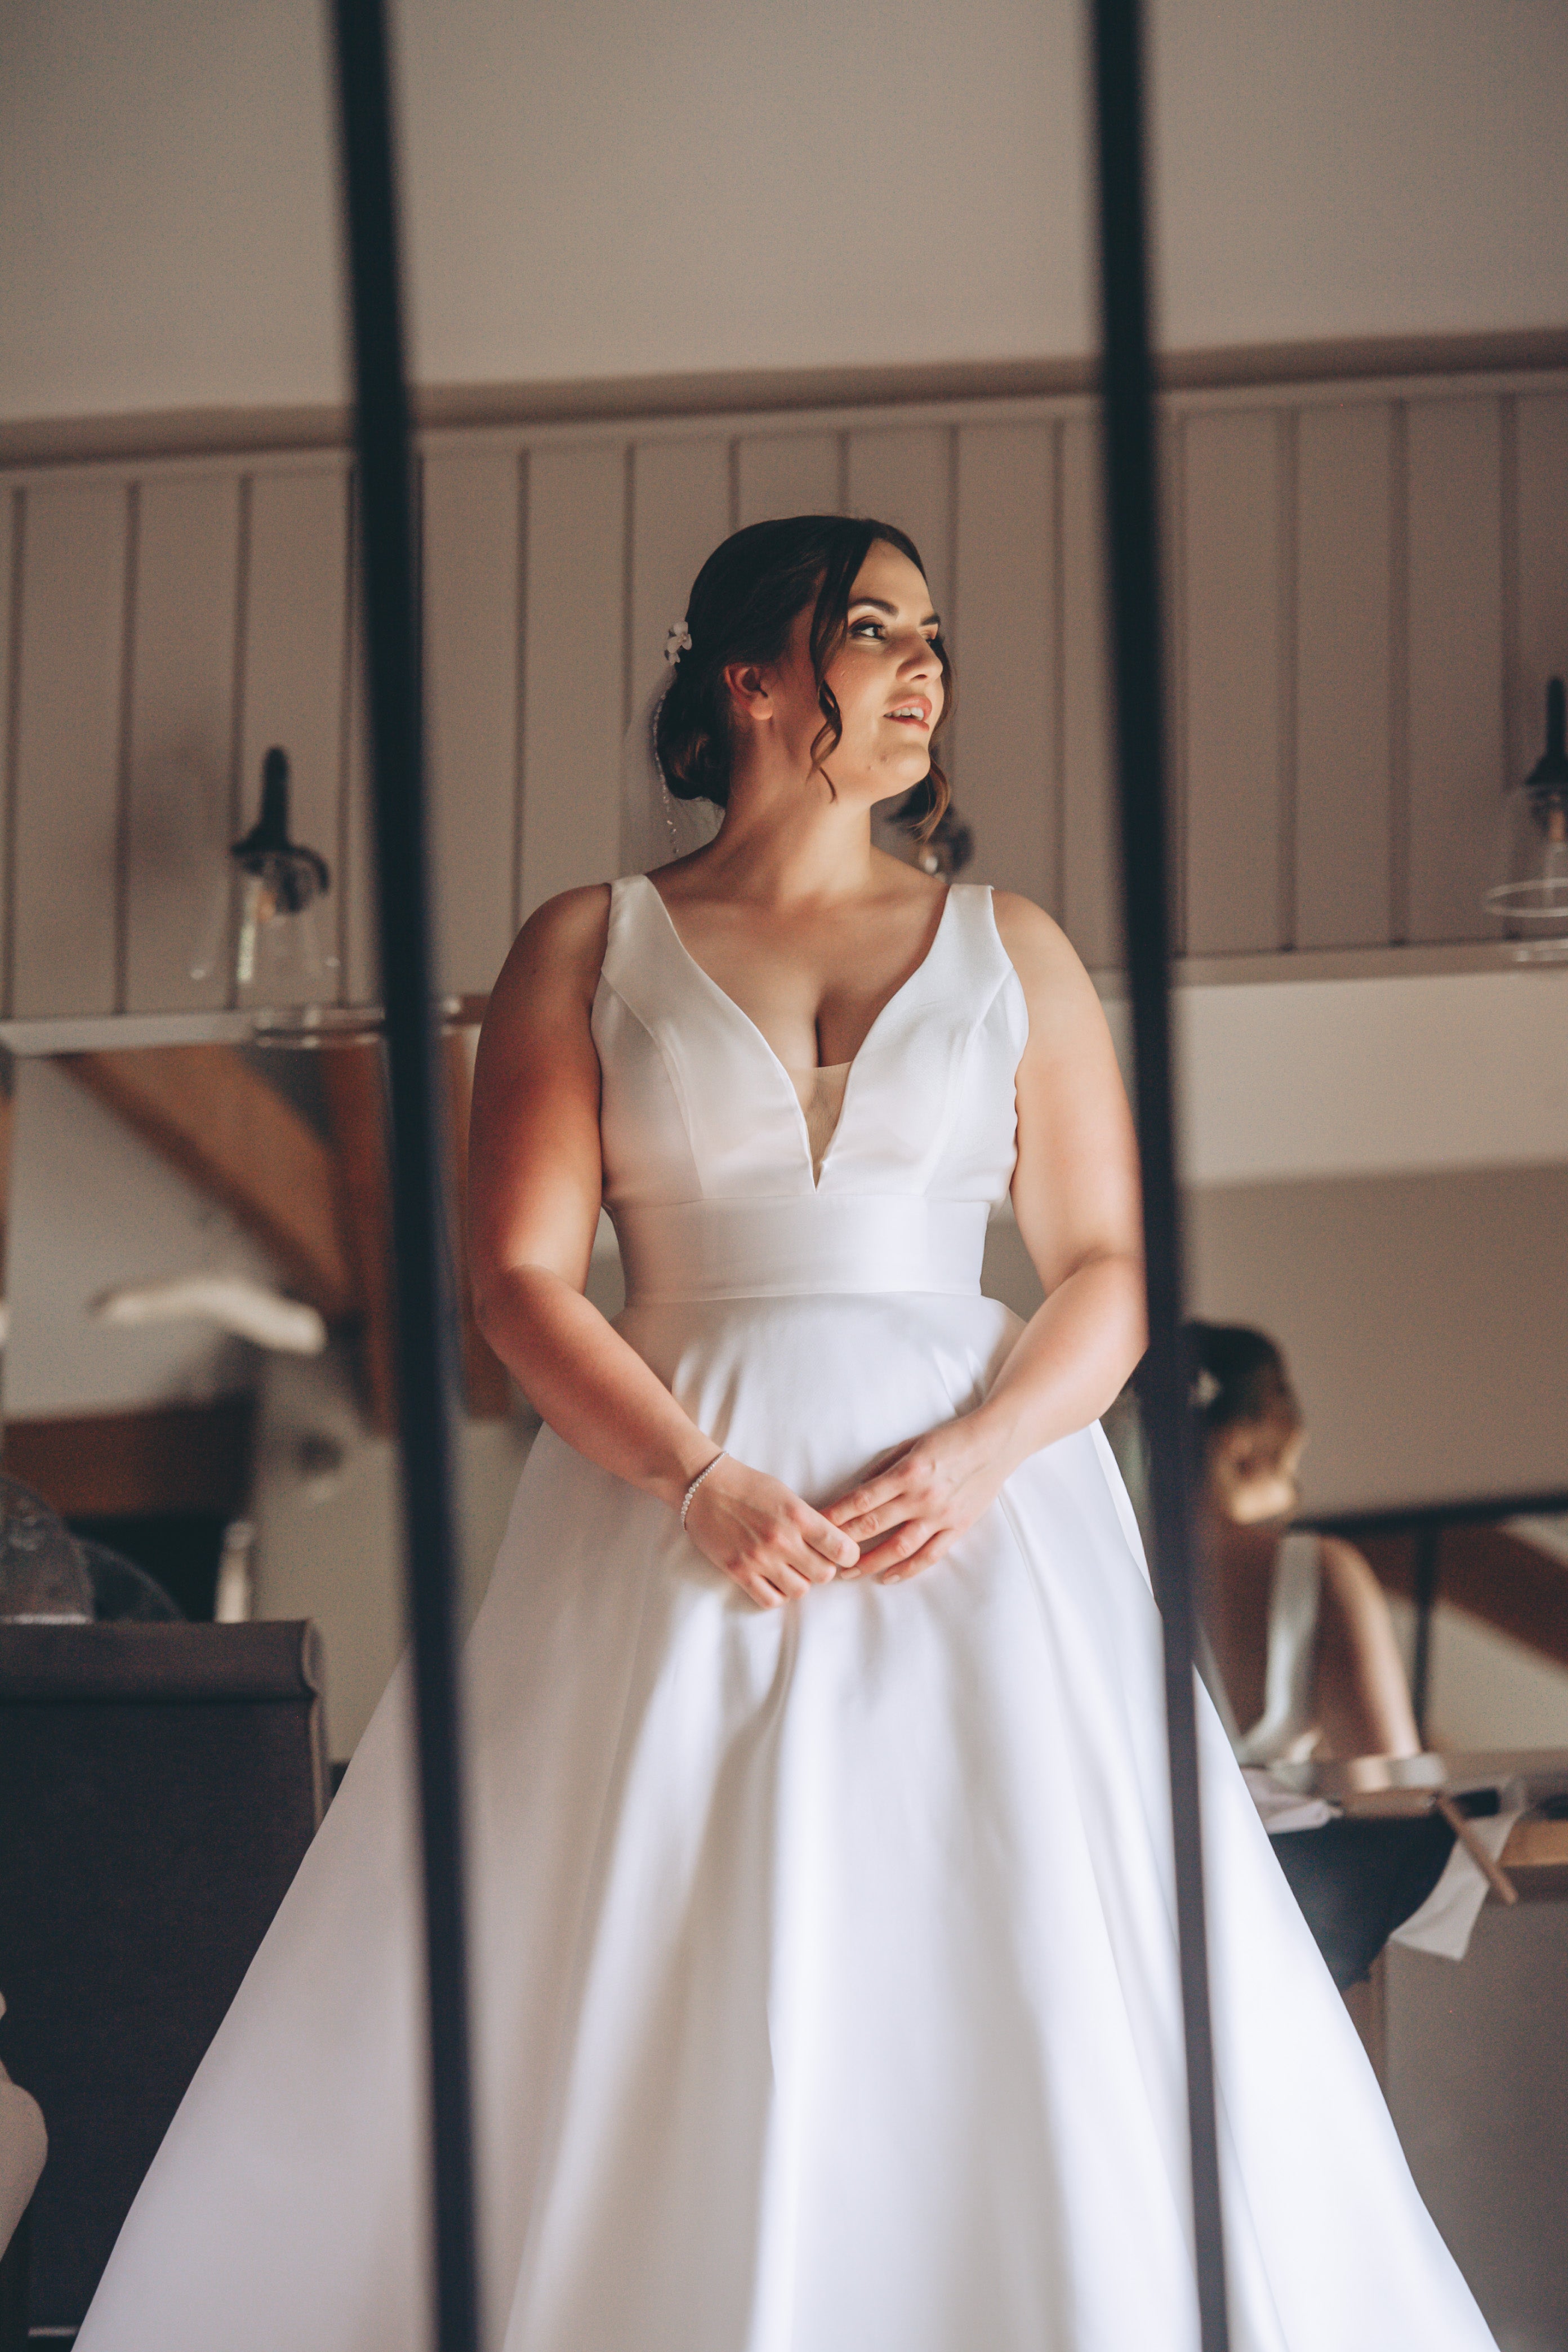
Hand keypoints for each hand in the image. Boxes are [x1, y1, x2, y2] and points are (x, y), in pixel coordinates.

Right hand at [684, 1456, 859, 1609]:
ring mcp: (759, 1558)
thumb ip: (810, 1520)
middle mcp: (782, 1539)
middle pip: (824, 1574)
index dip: (848, 1555)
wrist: (705, 1487)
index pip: (841, 1549)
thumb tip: (833, 1545)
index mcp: (798, 1515)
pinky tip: (773, 1580)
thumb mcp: (787, 1495)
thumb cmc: (748, 1486)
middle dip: (822, 1569)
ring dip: (800, 1582)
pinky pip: (771, 1600)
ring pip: (800, 1590)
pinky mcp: (739, 1572)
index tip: (842, 1554)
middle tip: (812, 1560)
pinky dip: (777, 1594)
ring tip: (790, 1569)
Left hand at [825, 1416, 1012, 1584]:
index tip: (816, 1526)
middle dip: (845, 1543)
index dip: (836, 1515)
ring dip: (871, 1563)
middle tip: (824, 1556)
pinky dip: (907, 1570)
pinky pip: (929, 1556)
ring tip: (849, 1573)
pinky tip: (888, 1577)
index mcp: (907, 1472)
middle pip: (874, 1526)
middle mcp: (922, 1497)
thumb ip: (884, 1468)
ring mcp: (941, 1516)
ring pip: (899, 1548)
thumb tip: (858, 1490)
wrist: (995, 1443)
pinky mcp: (957, 1528)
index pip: (862, 1500)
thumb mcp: (911, 1444)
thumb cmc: (950, 1439)